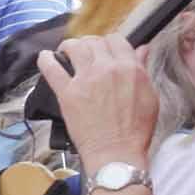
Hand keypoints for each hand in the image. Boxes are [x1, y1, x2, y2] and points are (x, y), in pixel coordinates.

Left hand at [36, 34, 157, 173]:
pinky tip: (45, 57)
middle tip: (85, 53)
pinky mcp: (67, 93)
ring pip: (73, 47)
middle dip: (89, 44)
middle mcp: (107, 68)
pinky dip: (45, 59)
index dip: (108, 43)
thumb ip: (143, 69)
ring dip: (69, 47)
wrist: (117, 154)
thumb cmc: (135, 131)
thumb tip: (142, 50)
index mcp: (129, 68)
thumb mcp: (150, 97)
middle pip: (94, 41)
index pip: (116, 40)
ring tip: (66, 53)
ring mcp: (85, 79)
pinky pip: (51, 68)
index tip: (104, 50)